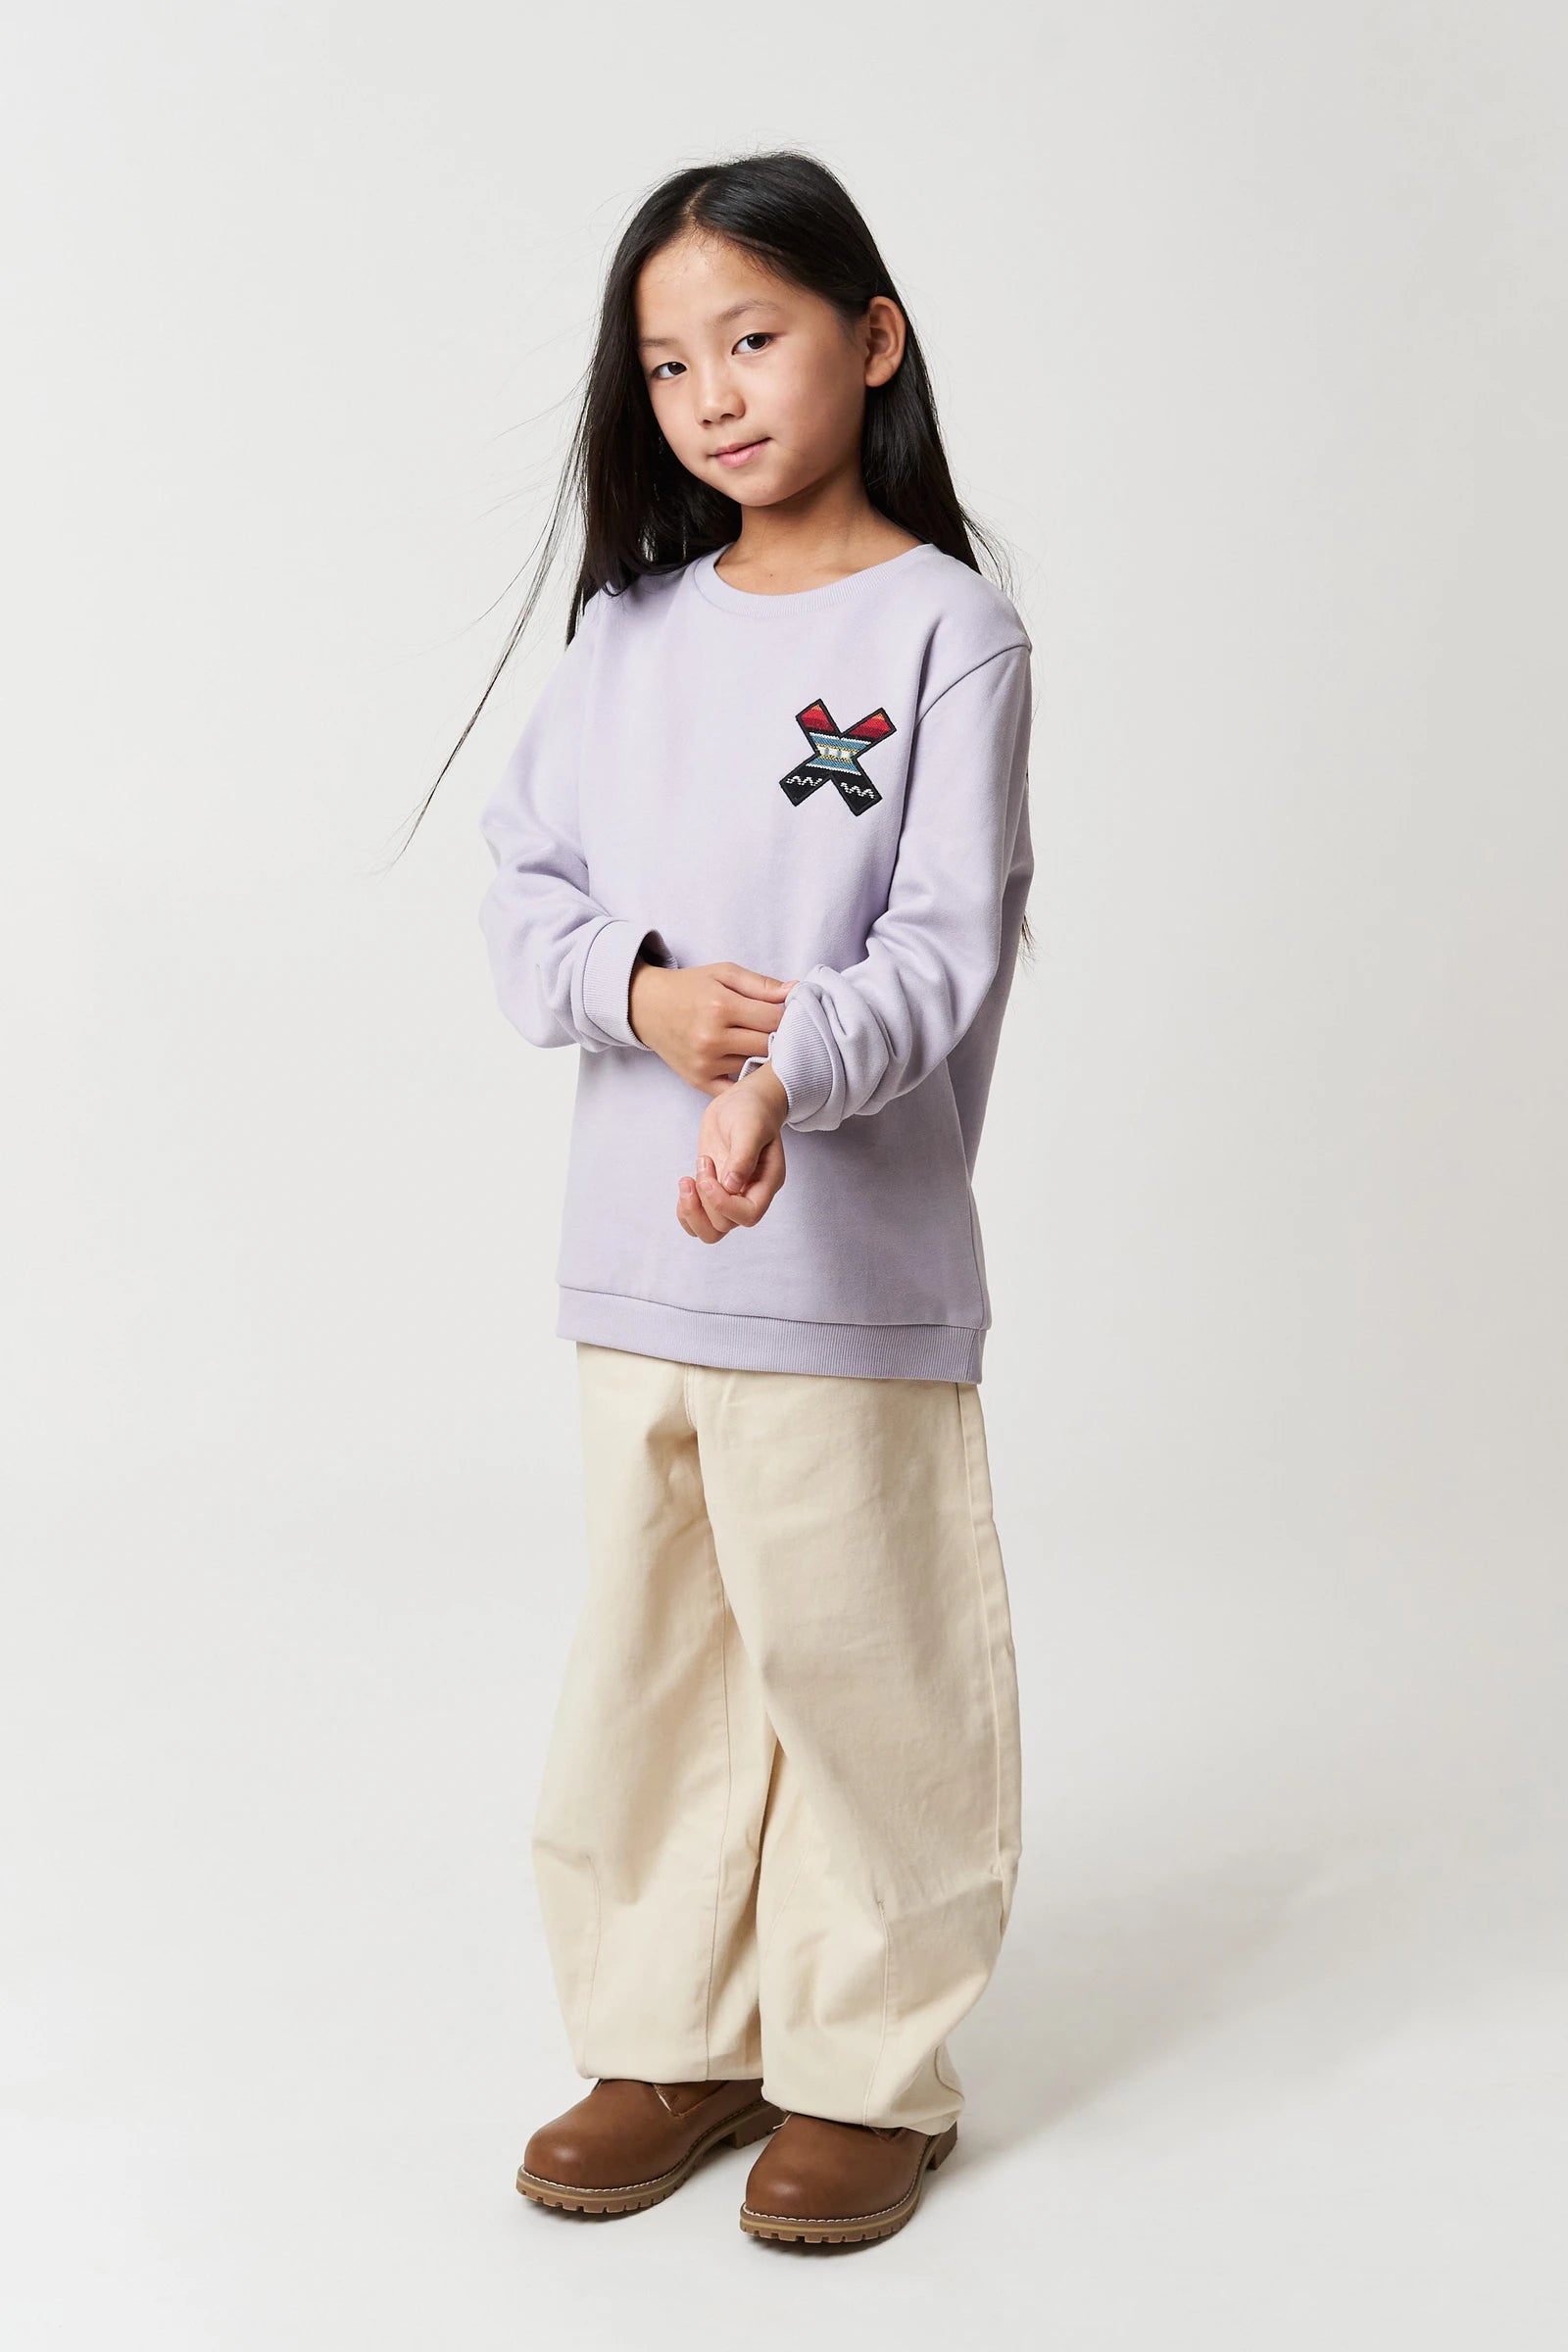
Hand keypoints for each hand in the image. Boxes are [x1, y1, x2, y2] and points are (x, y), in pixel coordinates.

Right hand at [631, 959, 794, 1092]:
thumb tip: (796, 990)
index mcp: (721, 1007)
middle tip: (781, 1031)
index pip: (774, 1019)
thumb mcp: (724, 974)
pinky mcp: (699, 1081)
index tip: (790, 1014)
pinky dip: (747, 1081)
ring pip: (756, 1067)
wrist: (646, 1007)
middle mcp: (712, 1038)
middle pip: (769, 1045)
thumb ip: (761, 984)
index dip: (789, 1016)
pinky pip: (736, 1089)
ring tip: (764, 1044)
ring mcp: (705, 1063)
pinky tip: (751, 1067)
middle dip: (781, 1037)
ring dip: (765, 1059)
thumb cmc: (689, 988)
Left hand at [677, 1067, 789, 1242]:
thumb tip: (731, 1186)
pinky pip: (697, 1218)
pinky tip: (685, 1184)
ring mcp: (730, 1194)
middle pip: (725, 1226)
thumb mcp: (750, 1126)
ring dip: (692, 1210)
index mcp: (766, 1182)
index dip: (724, 1205)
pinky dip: (685, 1210)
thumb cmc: (752, 1109)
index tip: (707, 1178)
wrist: (742, 1100)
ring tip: (686, 1180)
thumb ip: (743, 1156)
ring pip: (710, 1229)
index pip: (748, 1215)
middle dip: (704, 1201)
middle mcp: (749, 1194)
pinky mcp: (712, 1189)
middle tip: (702, 1163)